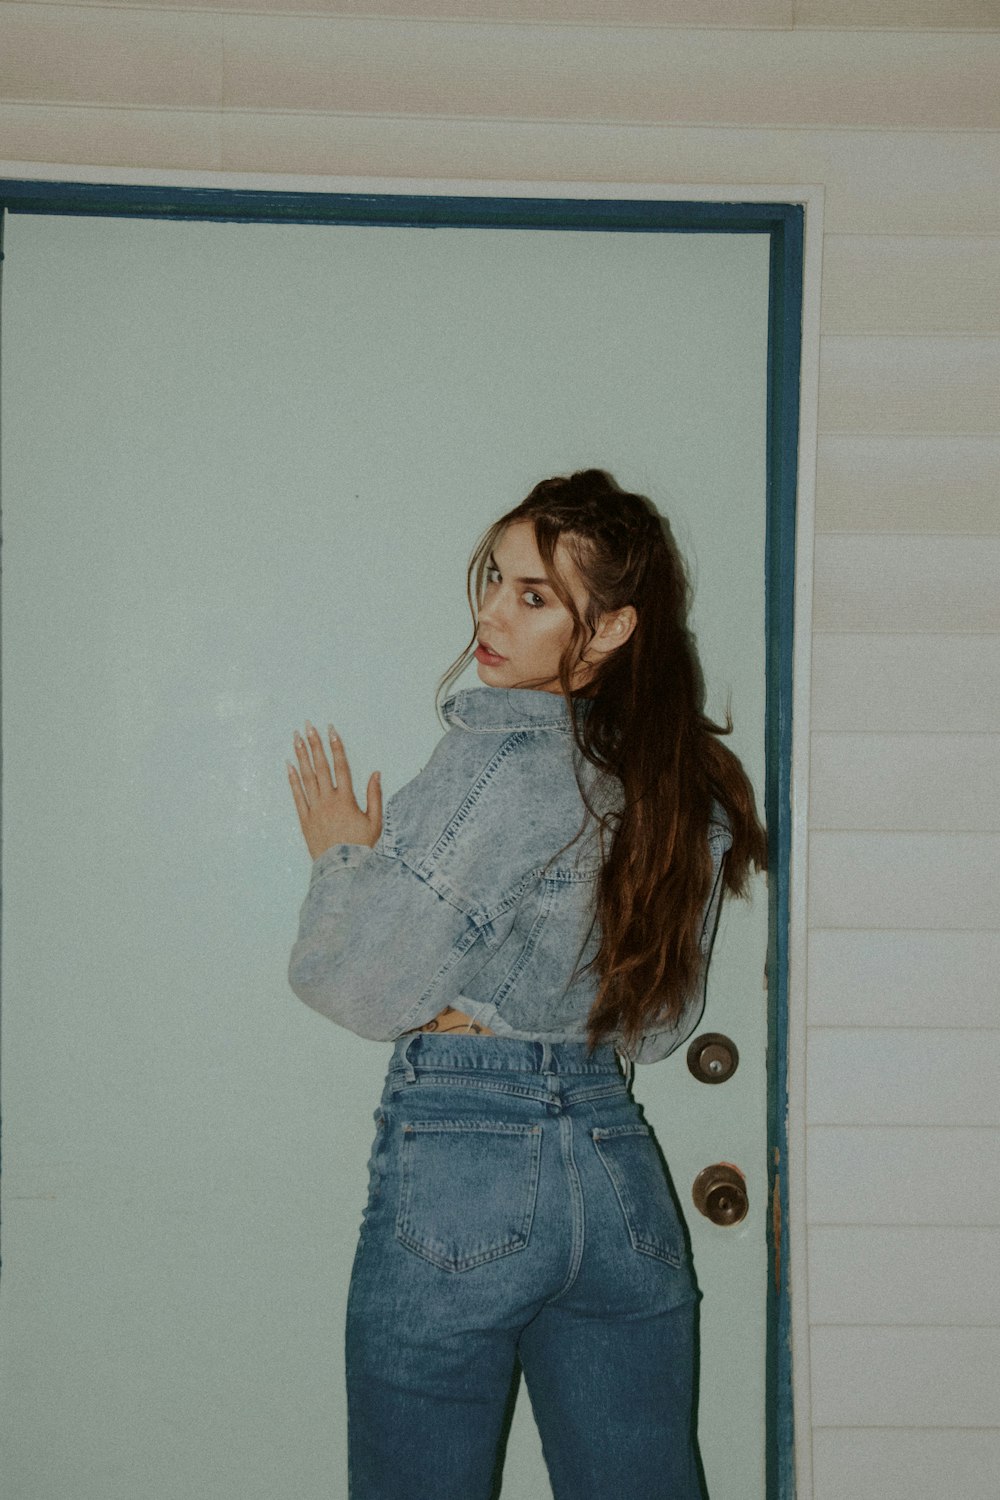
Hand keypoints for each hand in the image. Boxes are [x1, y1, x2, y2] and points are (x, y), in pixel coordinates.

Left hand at [287, 722, 382, 858]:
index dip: (336, 747)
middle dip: (314, 744)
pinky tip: (288, 765)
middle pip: (320, 767)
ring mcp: (314, 810)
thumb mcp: (375, 822)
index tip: (331, 730)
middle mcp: (328, 801)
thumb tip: (375, 773)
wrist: (342, 869)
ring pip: (306, 778)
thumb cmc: (361, 847)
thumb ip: (375, 796)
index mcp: (346, 800)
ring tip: (296, 738)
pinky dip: (292, 780)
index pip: (341, 767)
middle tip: (308, 726)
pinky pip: (297, 796)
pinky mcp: (305, 820)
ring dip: (301, 756)